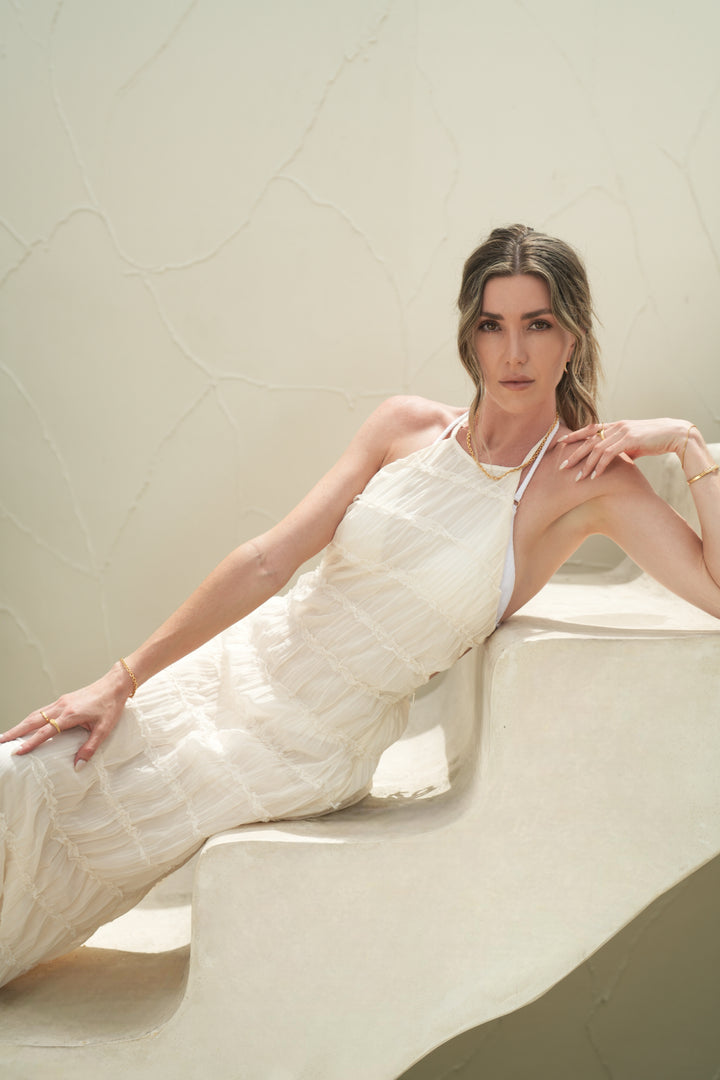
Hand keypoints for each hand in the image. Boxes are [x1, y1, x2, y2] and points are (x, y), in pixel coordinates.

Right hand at [0, 663, 133, 768]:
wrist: (115, 685)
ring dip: (21, 724)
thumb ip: (90, 748)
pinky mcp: (63, 700)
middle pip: (33, 720)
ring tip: (8, 735)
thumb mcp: (104, 730)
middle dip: (15, 731)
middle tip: (1, 741)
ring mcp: (61, 702)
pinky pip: (42, 710)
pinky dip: (31, 719)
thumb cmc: (111, 706)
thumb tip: (78, 766)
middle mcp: (62, 707)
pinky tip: (27, 725)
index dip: (31, 742)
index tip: (17, 752)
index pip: (46, 731)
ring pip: (35, 714)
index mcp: (70, 715)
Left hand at [558, 418, 688, 480]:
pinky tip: (594, 476)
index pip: (590, 429)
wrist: (675, 434)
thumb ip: (622, 449)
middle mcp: (617, 426)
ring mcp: (622, 432)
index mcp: (616, 425)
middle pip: (589, 440)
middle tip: (562, 467)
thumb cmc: (655, 440)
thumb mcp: (634, 444)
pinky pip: (609, 454)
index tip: (560, 443)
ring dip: (586, 464)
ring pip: (597, 448)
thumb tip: (614, 458)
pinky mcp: (629, 440)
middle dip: (574, 454)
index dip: (574, 435)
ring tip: (577, 478)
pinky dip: (600, 466)